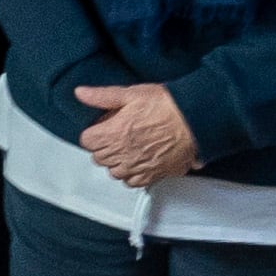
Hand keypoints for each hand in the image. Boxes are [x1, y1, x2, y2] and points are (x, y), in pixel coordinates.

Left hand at [76, 81, 199, 187]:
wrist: (195, 121)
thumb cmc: (167, 106)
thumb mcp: (131, 93)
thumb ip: (102, 96)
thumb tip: (81, 93)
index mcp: (112, 133)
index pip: (86, 141)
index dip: (94, 132)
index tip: (103, 126)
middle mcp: (121, 155)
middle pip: (98, 157)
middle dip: (104, 146)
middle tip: (119, 133)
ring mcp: (135, 168)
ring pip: (113, 171)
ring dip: (117, 160)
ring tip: (131, 146)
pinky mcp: (151, 176)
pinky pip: (132, 182)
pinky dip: (133, 173)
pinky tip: (141, 159)